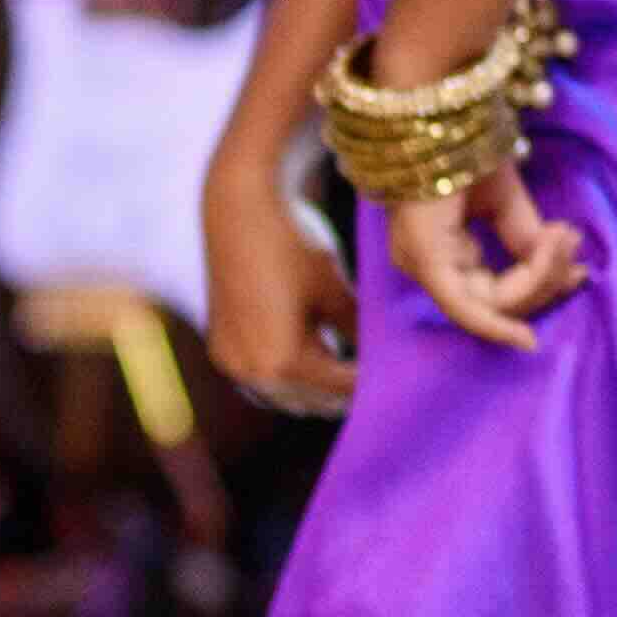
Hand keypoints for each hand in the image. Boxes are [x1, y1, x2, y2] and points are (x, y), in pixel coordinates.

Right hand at [200, 149, 360, 415]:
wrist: (239, 216)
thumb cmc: (293, 249)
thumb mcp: (334, 291)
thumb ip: (359, 331)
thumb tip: (386, 355)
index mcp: (284, 362)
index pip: (339, 389)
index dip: (369, 386)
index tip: (394, 381)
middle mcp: (253, 373)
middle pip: (312, 401)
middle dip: (342, 393)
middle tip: (375, 380)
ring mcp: (233, 364)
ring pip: (286, 395)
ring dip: (314, 390)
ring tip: (348, 370)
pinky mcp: (222, 350)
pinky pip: (262, 381)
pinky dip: (288, 377)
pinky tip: (313, 359)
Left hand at [377, 158, 585, 350]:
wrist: (436, 112)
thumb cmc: (463, 147)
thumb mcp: (506, 200)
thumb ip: (525, 237)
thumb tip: (560, 269)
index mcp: (441, 253)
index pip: (495, 290)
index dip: (539, 282)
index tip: (575, 254)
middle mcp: (428, 267)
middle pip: (497, 303)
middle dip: (543, 282)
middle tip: (573, 246)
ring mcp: (424, 267)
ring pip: (491, 304)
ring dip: (537, 277)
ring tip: (563, 238)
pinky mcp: (428, 263)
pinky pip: (467, 309)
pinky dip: (498, 325)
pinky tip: (526, 337)